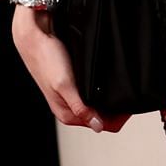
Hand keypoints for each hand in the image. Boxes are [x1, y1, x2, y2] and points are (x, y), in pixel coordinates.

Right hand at [11, 4, 128, 133]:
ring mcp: (73, 96)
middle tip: (130, 94)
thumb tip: (97, 126)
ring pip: (100, 105)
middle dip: (117, 109)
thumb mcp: (65, 85)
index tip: (130, 104)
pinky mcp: (74, 85)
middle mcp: (70, 108)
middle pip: (103, 116)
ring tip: (122, 87)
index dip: (119, 117)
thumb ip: (81, 107)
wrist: (35, 38)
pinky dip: (104, 91)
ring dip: (111, 100)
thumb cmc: (46, 59)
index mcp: (67, 114)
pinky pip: (94, 93)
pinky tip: (109, 82)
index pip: (102, 125)